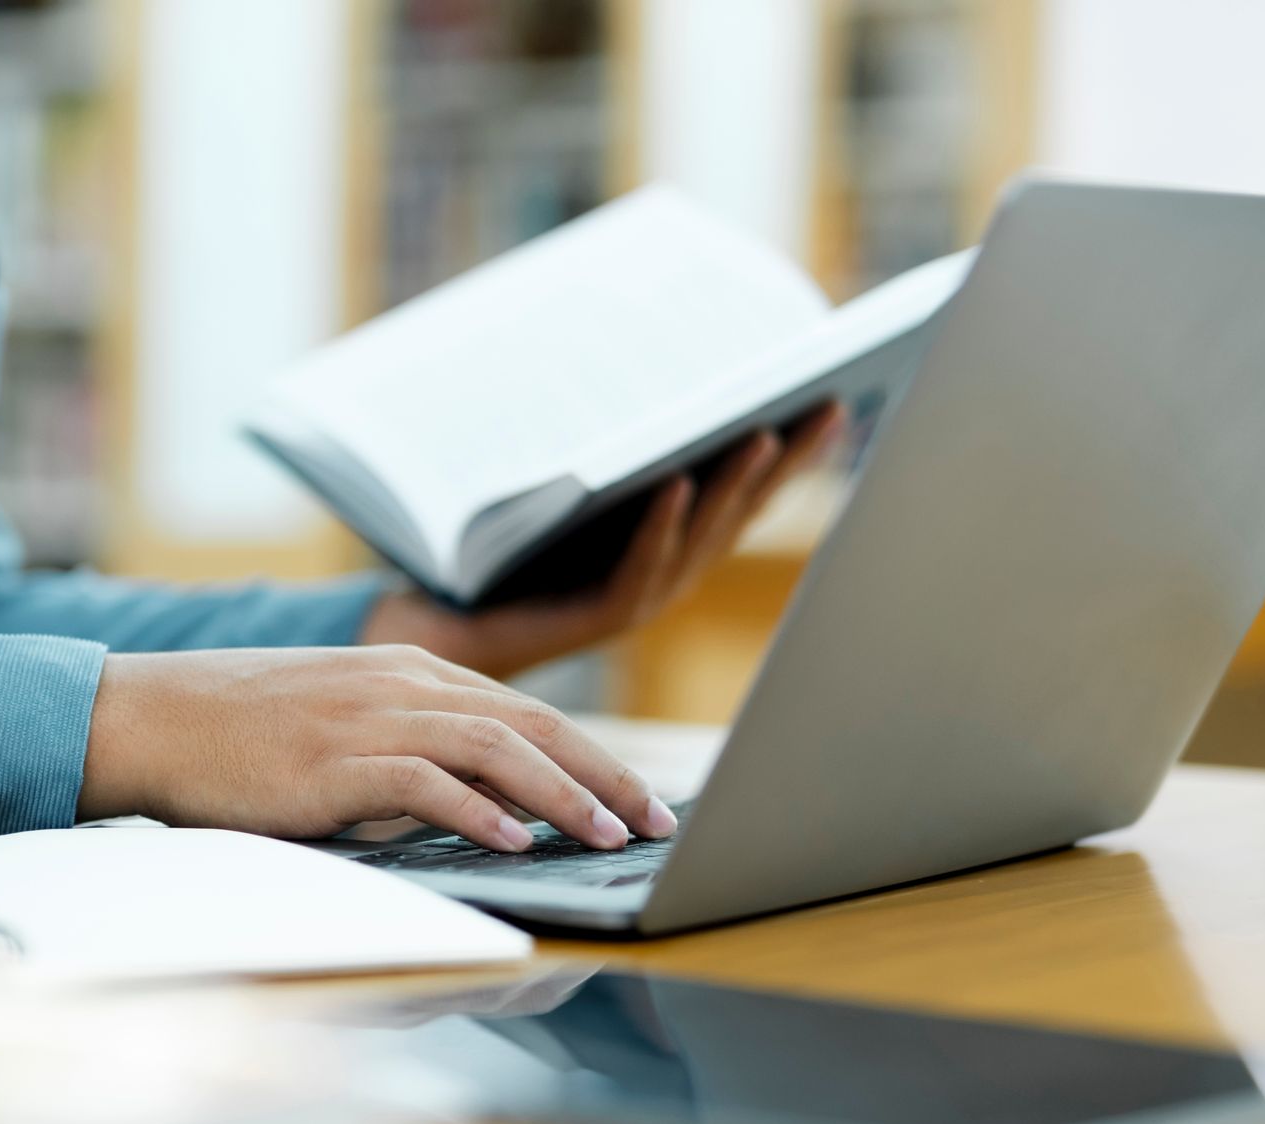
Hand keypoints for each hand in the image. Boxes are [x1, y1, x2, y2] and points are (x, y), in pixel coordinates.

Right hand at [76, 644, 676, 849]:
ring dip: (562, 795)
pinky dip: (477, 811)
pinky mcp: (333, 759)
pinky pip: (424, 781)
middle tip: (657, 822)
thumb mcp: (345, 725)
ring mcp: (369, 716)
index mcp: (411, 671)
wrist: (153, 717)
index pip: (526, 713)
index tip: (640, 799)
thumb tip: (488, 806)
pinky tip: (516, 841)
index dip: (594, 756)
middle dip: (605, 775)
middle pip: (531, 725)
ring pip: (494, 748)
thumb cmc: (245, 733)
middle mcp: (403, 684)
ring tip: (607, 837)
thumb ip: (415, 752)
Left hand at [363, 403, 844, 676]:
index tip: (832, 391)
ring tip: (763, 431)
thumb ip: (613, 449)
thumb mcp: (568, 485)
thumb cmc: (496, 548)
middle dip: (788, 458)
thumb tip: (649, 362)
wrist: (433, 620)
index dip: (792, 450)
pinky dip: (658, 527)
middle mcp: (664, 574)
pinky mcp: (592, 619)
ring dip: (733, 487)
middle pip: (741, 511)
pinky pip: (635, 569)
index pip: (745, 489)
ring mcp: (634, 600)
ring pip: (698, 540)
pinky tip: (673, 482)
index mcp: (668, 542)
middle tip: (829, 400)